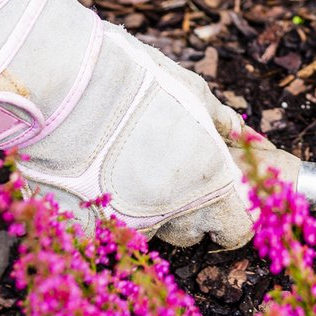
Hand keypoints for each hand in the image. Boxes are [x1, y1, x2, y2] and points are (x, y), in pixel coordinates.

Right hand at [0, 0, 300, 246]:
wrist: (67, 82)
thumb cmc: (137, 80)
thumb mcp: (193, 92)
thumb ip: (224, 124)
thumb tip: (248, 139)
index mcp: (209, 182)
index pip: (238, 230)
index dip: (234, 218)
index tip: (225, 201)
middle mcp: (174, 213)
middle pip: (192, 233)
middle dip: (188, 210)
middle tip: (168, 170)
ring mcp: (127, 226)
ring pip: (148, 233)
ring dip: (145, 211)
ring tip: (126, 166)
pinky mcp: (83, 231)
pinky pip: (100, 235)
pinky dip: (99, 217)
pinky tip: (91, 184)